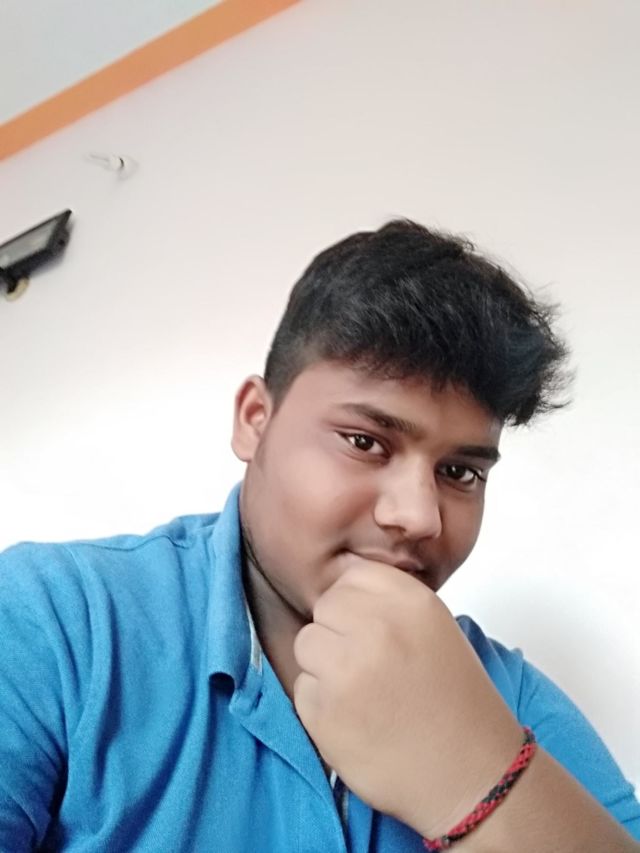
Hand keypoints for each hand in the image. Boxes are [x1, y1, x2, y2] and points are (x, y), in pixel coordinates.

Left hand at [293, 556, 522, 837]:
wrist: (473, 775)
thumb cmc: (456, 701)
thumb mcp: (434, 627)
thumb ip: (389, 603)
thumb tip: (341, 586)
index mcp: (409, 602)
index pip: (350, 576)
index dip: (355, 603)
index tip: (368, 627)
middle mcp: (376, 628)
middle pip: (323, 608)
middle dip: (337, 632)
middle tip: (364, 664)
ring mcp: (346, 670)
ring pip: (306, 645)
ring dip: (324, 666)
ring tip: (360, 692)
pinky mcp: (323, 713)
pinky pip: (302, 689)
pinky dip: (319, 705)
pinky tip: (354, 720)